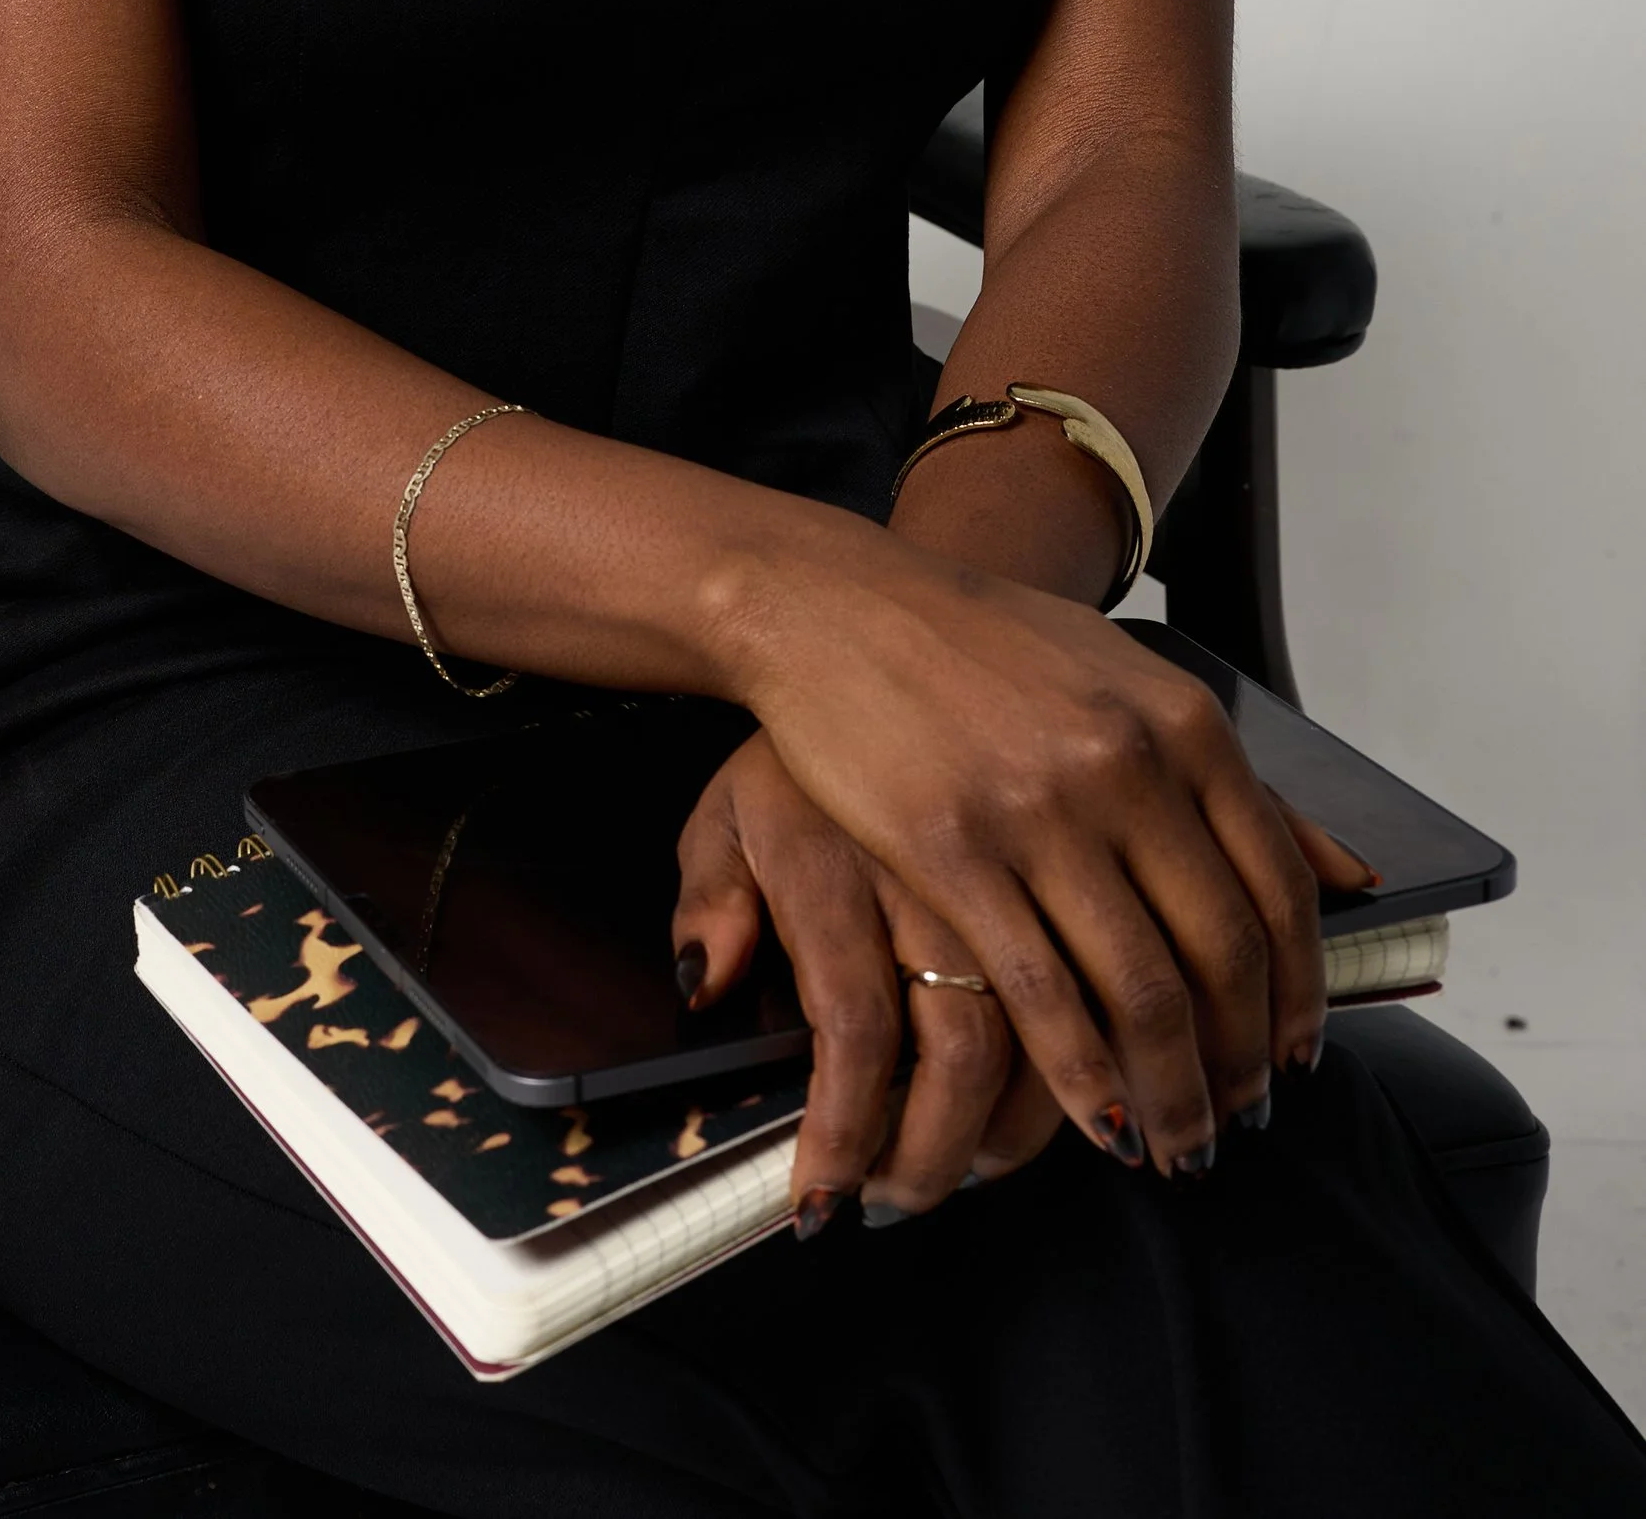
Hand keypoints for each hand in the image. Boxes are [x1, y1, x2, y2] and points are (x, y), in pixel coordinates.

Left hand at [675, 734, 1061, 1228]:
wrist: (886, 610)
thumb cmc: (808, 736)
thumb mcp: (729, 806)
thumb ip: (711, 899)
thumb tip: (707, 989)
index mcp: (831, 859)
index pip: (852, 1030)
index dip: (847, 1134)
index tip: (825, 1206)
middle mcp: (929, 864)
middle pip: (964, 1051)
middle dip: (943, 1156)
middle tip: (909, 1196)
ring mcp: (1015, 850)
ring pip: (1053, 1028)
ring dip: (1025, 1129)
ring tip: (982, 1166)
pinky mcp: (1076, 837)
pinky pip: (1108, 971)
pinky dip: (1102, 1054)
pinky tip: (1072, 1093)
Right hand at [723, 526, 1378, 1179]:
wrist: (840, 605)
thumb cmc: (982, 643)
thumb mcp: (1125, 677)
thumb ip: (1226, 775)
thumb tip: (1350, 873)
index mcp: (1182, 722)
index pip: (1279, 890)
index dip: (1297, 996)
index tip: (1296, 1058)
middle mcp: (1127, 765)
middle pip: (1220, 956)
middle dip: (1240, 1064)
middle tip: (1240, 1122)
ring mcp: (1040, 810)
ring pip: (1142, 993)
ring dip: (1172, 1093)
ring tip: (1177, 1147)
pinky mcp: (953, 851)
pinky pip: (1040, 994)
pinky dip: (1082, 1077)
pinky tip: (1097, 1121)